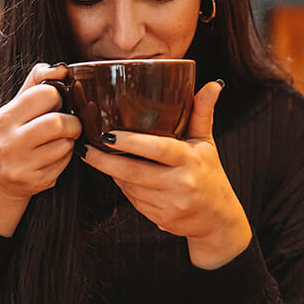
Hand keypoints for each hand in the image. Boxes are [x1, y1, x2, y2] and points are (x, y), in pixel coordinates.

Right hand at [0, 62, 80, 235]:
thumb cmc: (4, 139)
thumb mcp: (11, 109)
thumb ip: (34, 84)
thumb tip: (60, 67)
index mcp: (5, 118)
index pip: (47, 94)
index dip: (56, 97)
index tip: (53, 104)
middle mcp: (11, 142)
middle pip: (59, 123)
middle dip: (72, 122)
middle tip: (67, 124)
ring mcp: (23, 166)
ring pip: (67, 144)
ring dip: (69, 141)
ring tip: (56, 141)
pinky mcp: (36, 183)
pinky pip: (65, 163)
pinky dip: (65, 158)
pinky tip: (51, 157)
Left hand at [80, 80, 251, 268]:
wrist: (217, 219)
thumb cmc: (210, 175)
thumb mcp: (207, 142)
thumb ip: (203, 112)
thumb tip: (212, 85)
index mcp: (190, 160)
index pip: (158, 148)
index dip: (130, 142)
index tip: (108, 134)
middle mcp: (181, 183)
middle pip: (134, 172)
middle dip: (104, 161)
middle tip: (86, 147)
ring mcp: (170, 204)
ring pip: (129, 187)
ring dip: (112, 173)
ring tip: (98, 157)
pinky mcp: (160, 218)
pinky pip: (133, 200)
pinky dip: (122, 186)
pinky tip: (118, 176)